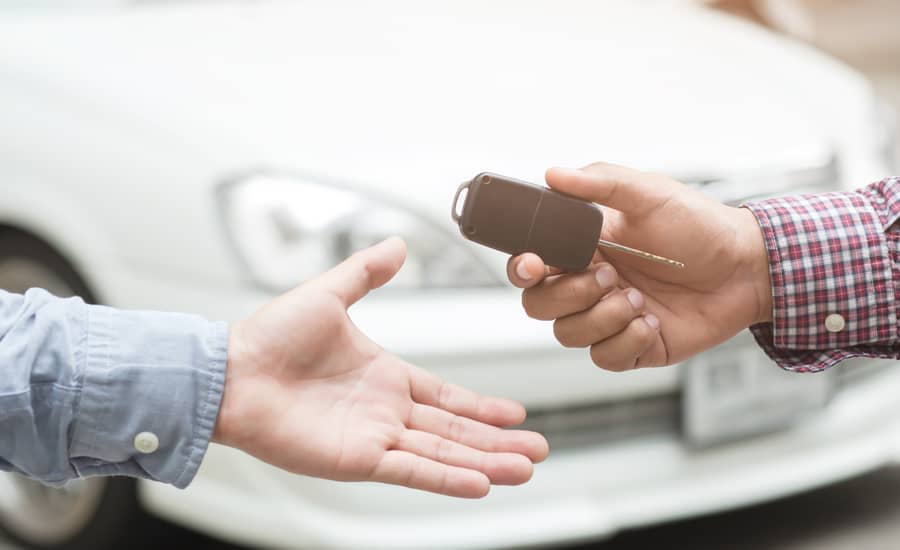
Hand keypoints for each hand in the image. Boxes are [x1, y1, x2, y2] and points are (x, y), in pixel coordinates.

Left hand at [214, 237, 547, 497]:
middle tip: (537, 449)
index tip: (514, 413)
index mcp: (384, 375)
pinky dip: (446, 478)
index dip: (481, 406)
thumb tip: (397, 243)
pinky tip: (480, 482)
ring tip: (523, 469)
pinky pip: (411, 469)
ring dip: (485, 462)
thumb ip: (366, 271)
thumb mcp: (329, 293)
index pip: (446, 395)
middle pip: (455, 430)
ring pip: (442, 453)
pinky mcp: (356, 458)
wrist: (230, 372)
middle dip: (498, 441)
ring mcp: (373, 437)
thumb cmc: (269, 336)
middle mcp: (385, 410)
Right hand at [509, 163, 771, 370]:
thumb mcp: (650, 193)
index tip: (535, 263)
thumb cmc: (699, 226)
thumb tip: (553, 174)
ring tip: (639, 299)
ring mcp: (609, 317)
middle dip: (569, 294)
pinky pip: (605, 358)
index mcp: (583, 247)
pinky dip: (627, 341)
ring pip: (568, 334)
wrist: (746, 268)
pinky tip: (652, 321)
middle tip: (610, 275)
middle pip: (539, 304)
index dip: (522, 268)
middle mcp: (589, 284)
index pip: (530, 264)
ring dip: (602, 317)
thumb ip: (599, 183)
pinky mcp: (634, 347)